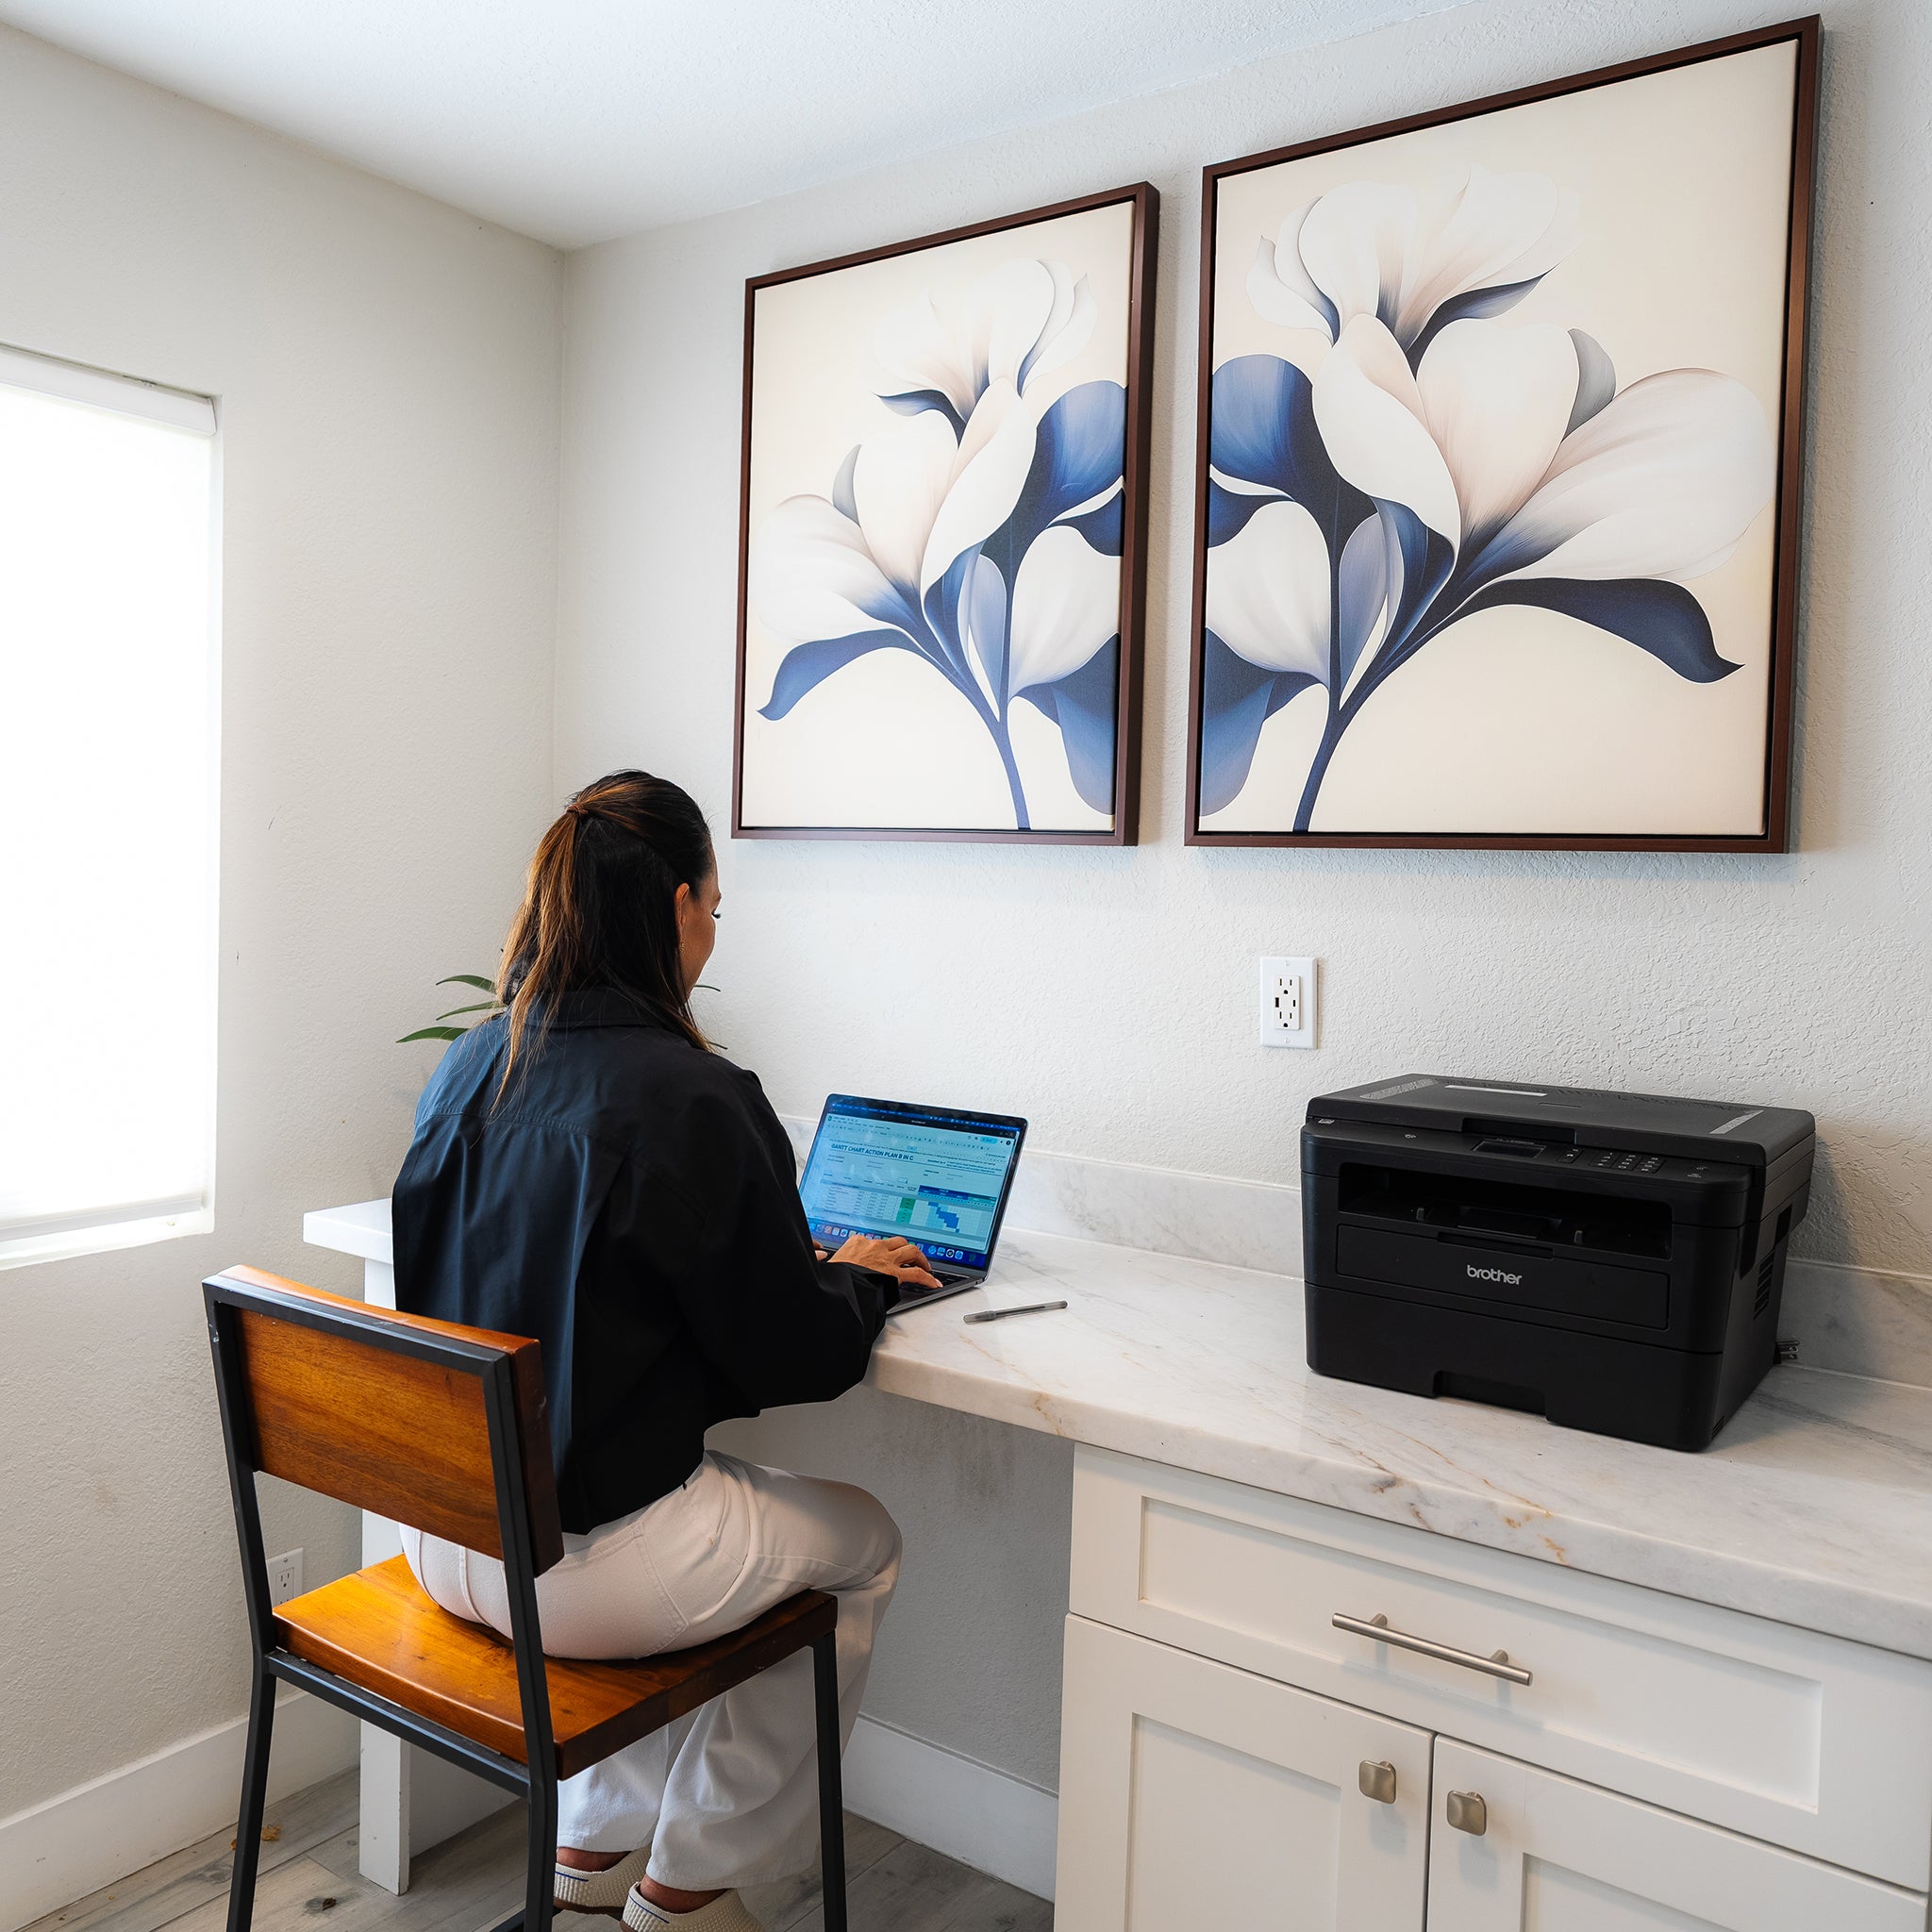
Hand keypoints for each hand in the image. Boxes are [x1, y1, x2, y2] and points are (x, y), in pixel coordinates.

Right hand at [825, 1233, 941, 1292]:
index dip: (881, 1249)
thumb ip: (834, 1259)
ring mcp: (886, 1259)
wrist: (835, 1286)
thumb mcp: (829, 1263)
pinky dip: (927, 1278)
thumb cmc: (830, 1277)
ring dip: (920, 1258)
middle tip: (911, 1256)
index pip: (874, 1242)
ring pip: (910, 1251)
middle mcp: (874, 1247)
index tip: (883, 1255)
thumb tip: (825, 1259)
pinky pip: (916, 1274)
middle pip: (897, 1242)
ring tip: (925, 1265)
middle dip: (905, 1248)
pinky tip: (933, 1283)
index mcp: (857, 1242)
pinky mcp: (894, 1273)